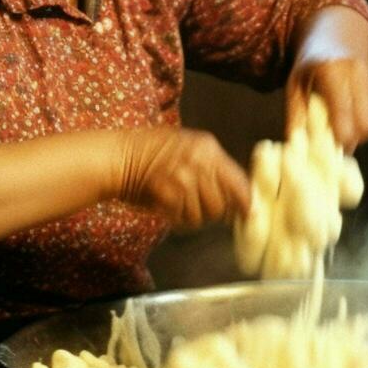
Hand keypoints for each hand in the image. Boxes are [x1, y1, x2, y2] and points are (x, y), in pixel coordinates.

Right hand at [116, 128, 250, 228]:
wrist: (119, 156)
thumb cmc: (152, 152)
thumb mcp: (188, 147)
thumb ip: (213, 167)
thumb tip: (241, 196)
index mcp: (208, 148)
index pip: (238, 181)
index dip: (245, 202)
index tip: (248, 214)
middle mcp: (199, 161)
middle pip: (222, 204)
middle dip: (212, 212)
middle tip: (197, 207)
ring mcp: (183, 178)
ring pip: (203, 215)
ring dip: (192, 217)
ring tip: (179, 206)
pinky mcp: (167, 194)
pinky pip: (183, 218)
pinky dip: (177, 219)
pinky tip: (168, 209)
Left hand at [286, 8, 367, 149]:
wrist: (334, 36)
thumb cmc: (309, 65)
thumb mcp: (294, 85)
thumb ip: (295, 115)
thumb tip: (297, 148)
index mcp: (332, 70)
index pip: (343, 115)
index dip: (337, 137)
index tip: (325, 148)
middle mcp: (357, 72)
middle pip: (365, 123)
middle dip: (350, 140)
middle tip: (332, 142)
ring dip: (358, 135)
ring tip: (338, 130)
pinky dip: (364, 127)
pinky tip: (348, 122)